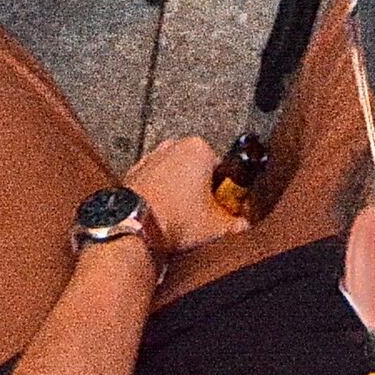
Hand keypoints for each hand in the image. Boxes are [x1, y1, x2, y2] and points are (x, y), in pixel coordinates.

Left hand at [122, 133, 244, 253]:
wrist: (135, 228)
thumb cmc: (175, 219)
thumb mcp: (218, 226)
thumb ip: (238, 224)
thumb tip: (242, 226)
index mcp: (199, 148)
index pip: (224, 168)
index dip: (225, 194)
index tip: (224, 210)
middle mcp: (172, 146)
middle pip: (198, 171)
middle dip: (202, 193)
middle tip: (204, 218)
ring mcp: (150, 159)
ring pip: (175, 178)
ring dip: (180, 195)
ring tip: (182, 221)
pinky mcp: (133, 175)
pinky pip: (155, 186)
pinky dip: (160, 199)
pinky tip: (163, 219)